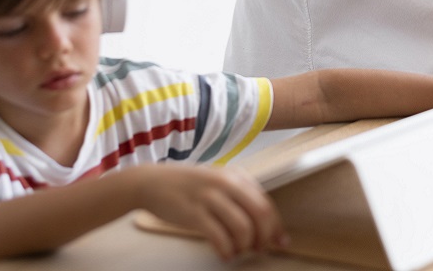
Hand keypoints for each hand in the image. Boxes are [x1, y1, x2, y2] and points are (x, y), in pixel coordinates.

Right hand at [135, 165, 288, 260]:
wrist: (152, 182)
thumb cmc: (188, 186)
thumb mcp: (218, 181)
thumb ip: (240, 196)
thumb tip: (266, 224)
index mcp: (236, 176)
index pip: (266, 203)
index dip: (276, 226)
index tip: (280, 242)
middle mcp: (226, 184)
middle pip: (260, 214)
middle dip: (264, 237)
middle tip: (259, 249)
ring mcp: (209, 197)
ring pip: (242, 227)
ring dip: (244, 246)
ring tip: (238, 251)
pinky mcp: (193, 213)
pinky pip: (219, 237)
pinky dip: (226, 250)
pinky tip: (224, 255)